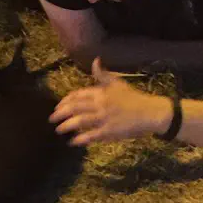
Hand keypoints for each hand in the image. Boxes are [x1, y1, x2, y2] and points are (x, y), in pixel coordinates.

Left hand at [49, 58, 170, 145]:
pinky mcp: (110, 131)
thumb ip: (103, 75)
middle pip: (75, 107)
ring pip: (80, 121)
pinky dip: (80, 139)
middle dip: (60, 113)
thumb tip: (95, 60)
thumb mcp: (118, 83)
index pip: (78, 95)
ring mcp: (104, 118)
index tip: (58, 105)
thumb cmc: (134, 98)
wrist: (151, 112)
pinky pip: (91, 135)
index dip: (66, 100)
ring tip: (58, 130)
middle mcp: (100, 104)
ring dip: (67, 126)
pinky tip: (73, 142)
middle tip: (52, 118)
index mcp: (101, 92)